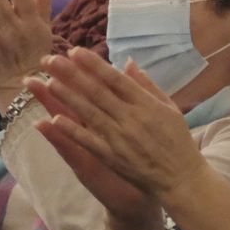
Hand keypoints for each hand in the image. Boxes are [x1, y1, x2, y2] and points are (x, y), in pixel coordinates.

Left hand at [33, 48, 205, 199]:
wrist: (181, 178)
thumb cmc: (177, 141)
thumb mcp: (169, 108)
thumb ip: (147, 85)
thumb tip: (128, 62)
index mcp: (146, 104)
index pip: (115, 79)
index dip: (93, 65)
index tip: (75, 52)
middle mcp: (131, 119)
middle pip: (97, 92)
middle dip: (72, 75)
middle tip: (51, 60)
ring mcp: (120, 139)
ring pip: (89, 113)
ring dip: (67, 97)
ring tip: (48, 82)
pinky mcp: (112, 158)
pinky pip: (89, 142)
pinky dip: (73, 131)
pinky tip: (55, 120)